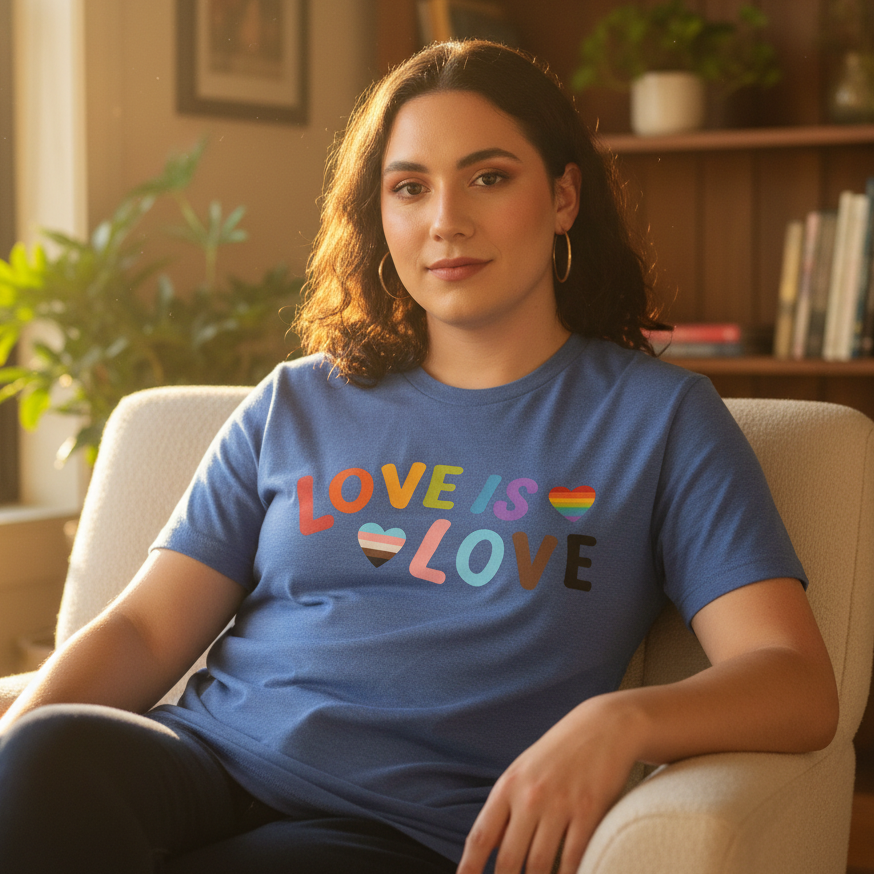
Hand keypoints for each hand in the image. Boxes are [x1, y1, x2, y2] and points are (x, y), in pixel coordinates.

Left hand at [456, 694, 639, 873]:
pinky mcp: (589, 812)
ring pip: (540, 865)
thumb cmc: (558, 753)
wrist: (601, 727)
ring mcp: (560, 805)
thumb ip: (506, 808)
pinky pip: (574, 858)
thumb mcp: (523, 771)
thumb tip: (490, 847)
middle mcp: (530, 797)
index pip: (481, 836)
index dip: (468, 868)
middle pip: (509, 860)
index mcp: (508, 786)